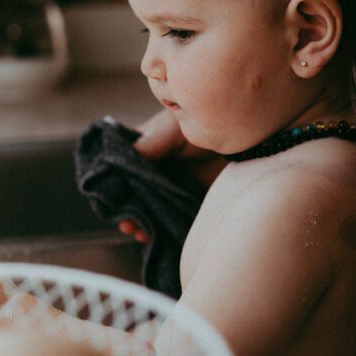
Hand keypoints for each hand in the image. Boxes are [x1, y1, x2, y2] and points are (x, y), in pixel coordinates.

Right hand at [118, 110, 224, 243]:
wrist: (244, 138)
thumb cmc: (204, 120)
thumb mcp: (171, 130)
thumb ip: (147, 145)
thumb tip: (116, 160)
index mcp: (145, 149)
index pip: (121, 170)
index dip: (114, 187)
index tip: (112, 203)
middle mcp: (155, 169)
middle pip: (133, 194)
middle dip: (128, 210)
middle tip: (127, 224)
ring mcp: (171, 186)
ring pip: (150, 208)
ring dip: (142, 221)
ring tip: (140, 232)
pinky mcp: (188, 199)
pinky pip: (171, 216)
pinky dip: (162, 226)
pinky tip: (156, 234)